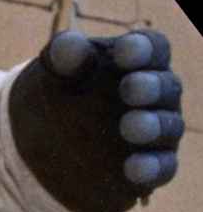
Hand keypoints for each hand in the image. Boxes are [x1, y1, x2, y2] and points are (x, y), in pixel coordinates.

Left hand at [8, 29, 183, 211]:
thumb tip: (68, 43)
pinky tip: (133, 168)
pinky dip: (151, 168)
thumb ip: (64, 56)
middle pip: (165, 87)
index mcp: (138, 62)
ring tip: (130, 126)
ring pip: (168, 127)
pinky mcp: (151, 168)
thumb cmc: (57, 93)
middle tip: (130, 88)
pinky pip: (162, 167)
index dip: (142, 49)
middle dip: (150, 87)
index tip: (123, 51)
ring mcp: (156, 133)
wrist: (44, 144)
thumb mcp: (54, 73)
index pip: (153, 48)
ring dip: (152, 127)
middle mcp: (156, 96)